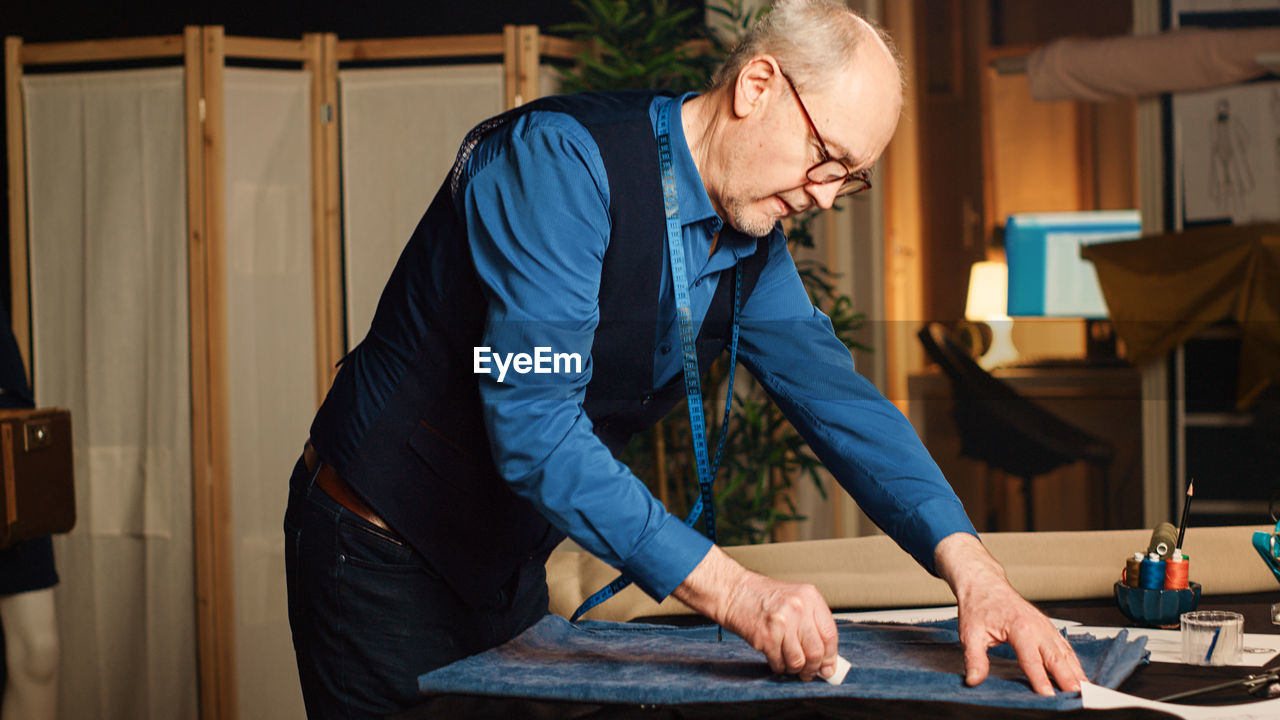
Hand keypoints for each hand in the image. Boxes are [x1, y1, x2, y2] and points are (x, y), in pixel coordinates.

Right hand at [673, 545, 838, 681]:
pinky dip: (779, 667)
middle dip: (814, 668)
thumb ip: (811, 623)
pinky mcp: (765, 637)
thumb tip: (826, 655)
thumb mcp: (794, 600)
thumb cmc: (763, 597)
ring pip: (798, 661)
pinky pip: (779, 663)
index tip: (829, 667)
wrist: (733, 591)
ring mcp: (781, 623)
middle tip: (810, 673)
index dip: (831, 656)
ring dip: (796, 670)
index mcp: (809, 597)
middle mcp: (798, 608)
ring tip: (791, 666)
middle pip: (816, 651)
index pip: (830, 634)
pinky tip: (776, 659)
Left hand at [935, 533, 1086, 695]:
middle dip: (1068, 679)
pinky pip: (1065, 646)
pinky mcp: (1047, 626)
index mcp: (1019, 627)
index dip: (1041, 680)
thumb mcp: (970, 633)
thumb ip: (974, 659)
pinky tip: (1079, 674)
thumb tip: (974, 679)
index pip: (1032, 660)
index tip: (1049, 696)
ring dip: (1077, 672)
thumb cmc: (979, 606)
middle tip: (1078, 696)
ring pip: (1065, 652)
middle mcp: (1036, 626)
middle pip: (1056, 657)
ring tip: (1085, 690)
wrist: (984, 584)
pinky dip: (1074, 662)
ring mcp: (1044, 625)